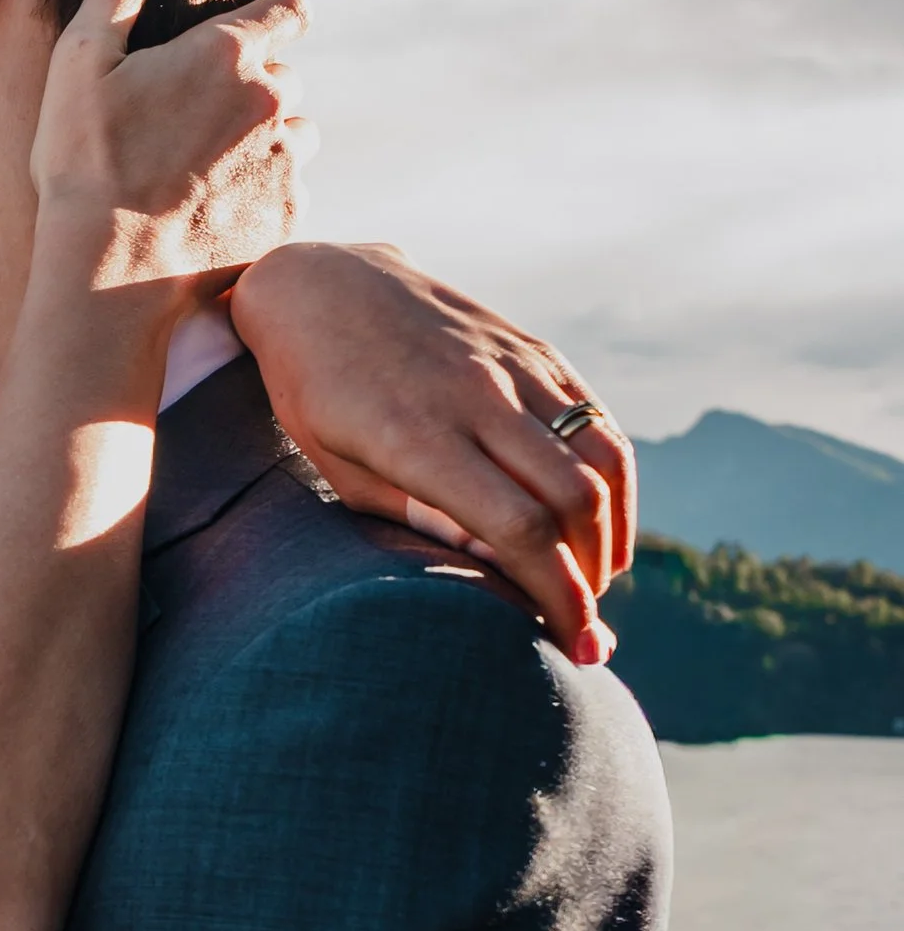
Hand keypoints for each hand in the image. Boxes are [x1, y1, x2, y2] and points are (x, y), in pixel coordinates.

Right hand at [31, 0, 305, 285]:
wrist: (107, 276)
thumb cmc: (85, 165)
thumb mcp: (84, 59)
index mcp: (229, 55)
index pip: (288, 12)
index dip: (275, 17)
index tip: (261, 31)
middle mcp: (273, 102)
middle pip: (286, 79)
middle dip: (255, 90)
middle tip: (199, 121)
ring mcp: (285, 164)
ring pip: (294, 137)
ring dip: (265, 143)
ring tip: (207, 171)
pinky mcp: (286, 218)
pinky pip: (289, 193)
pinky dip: (261, 196)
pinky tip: (212, 211)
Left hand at [230, 243, 632, 662]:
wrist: (323, 286)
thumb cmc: (317, 395)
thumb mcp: (342, 471)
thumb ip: (417, 521)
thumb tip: (498, 573)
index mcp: (416, 436)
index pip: (518, 528)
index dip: (558, 594)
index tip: (573, 645)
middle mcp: (475, 397)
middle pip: (573, 500)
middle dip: (592, 578)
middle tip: (584, 626)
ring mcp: (512, 366)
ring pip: (602, 457)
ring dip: (613, 531)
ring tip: (596, 578)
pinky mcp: (534, 349)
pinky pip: (597, 418)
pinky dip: (613, 479)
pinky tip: (600, 520)